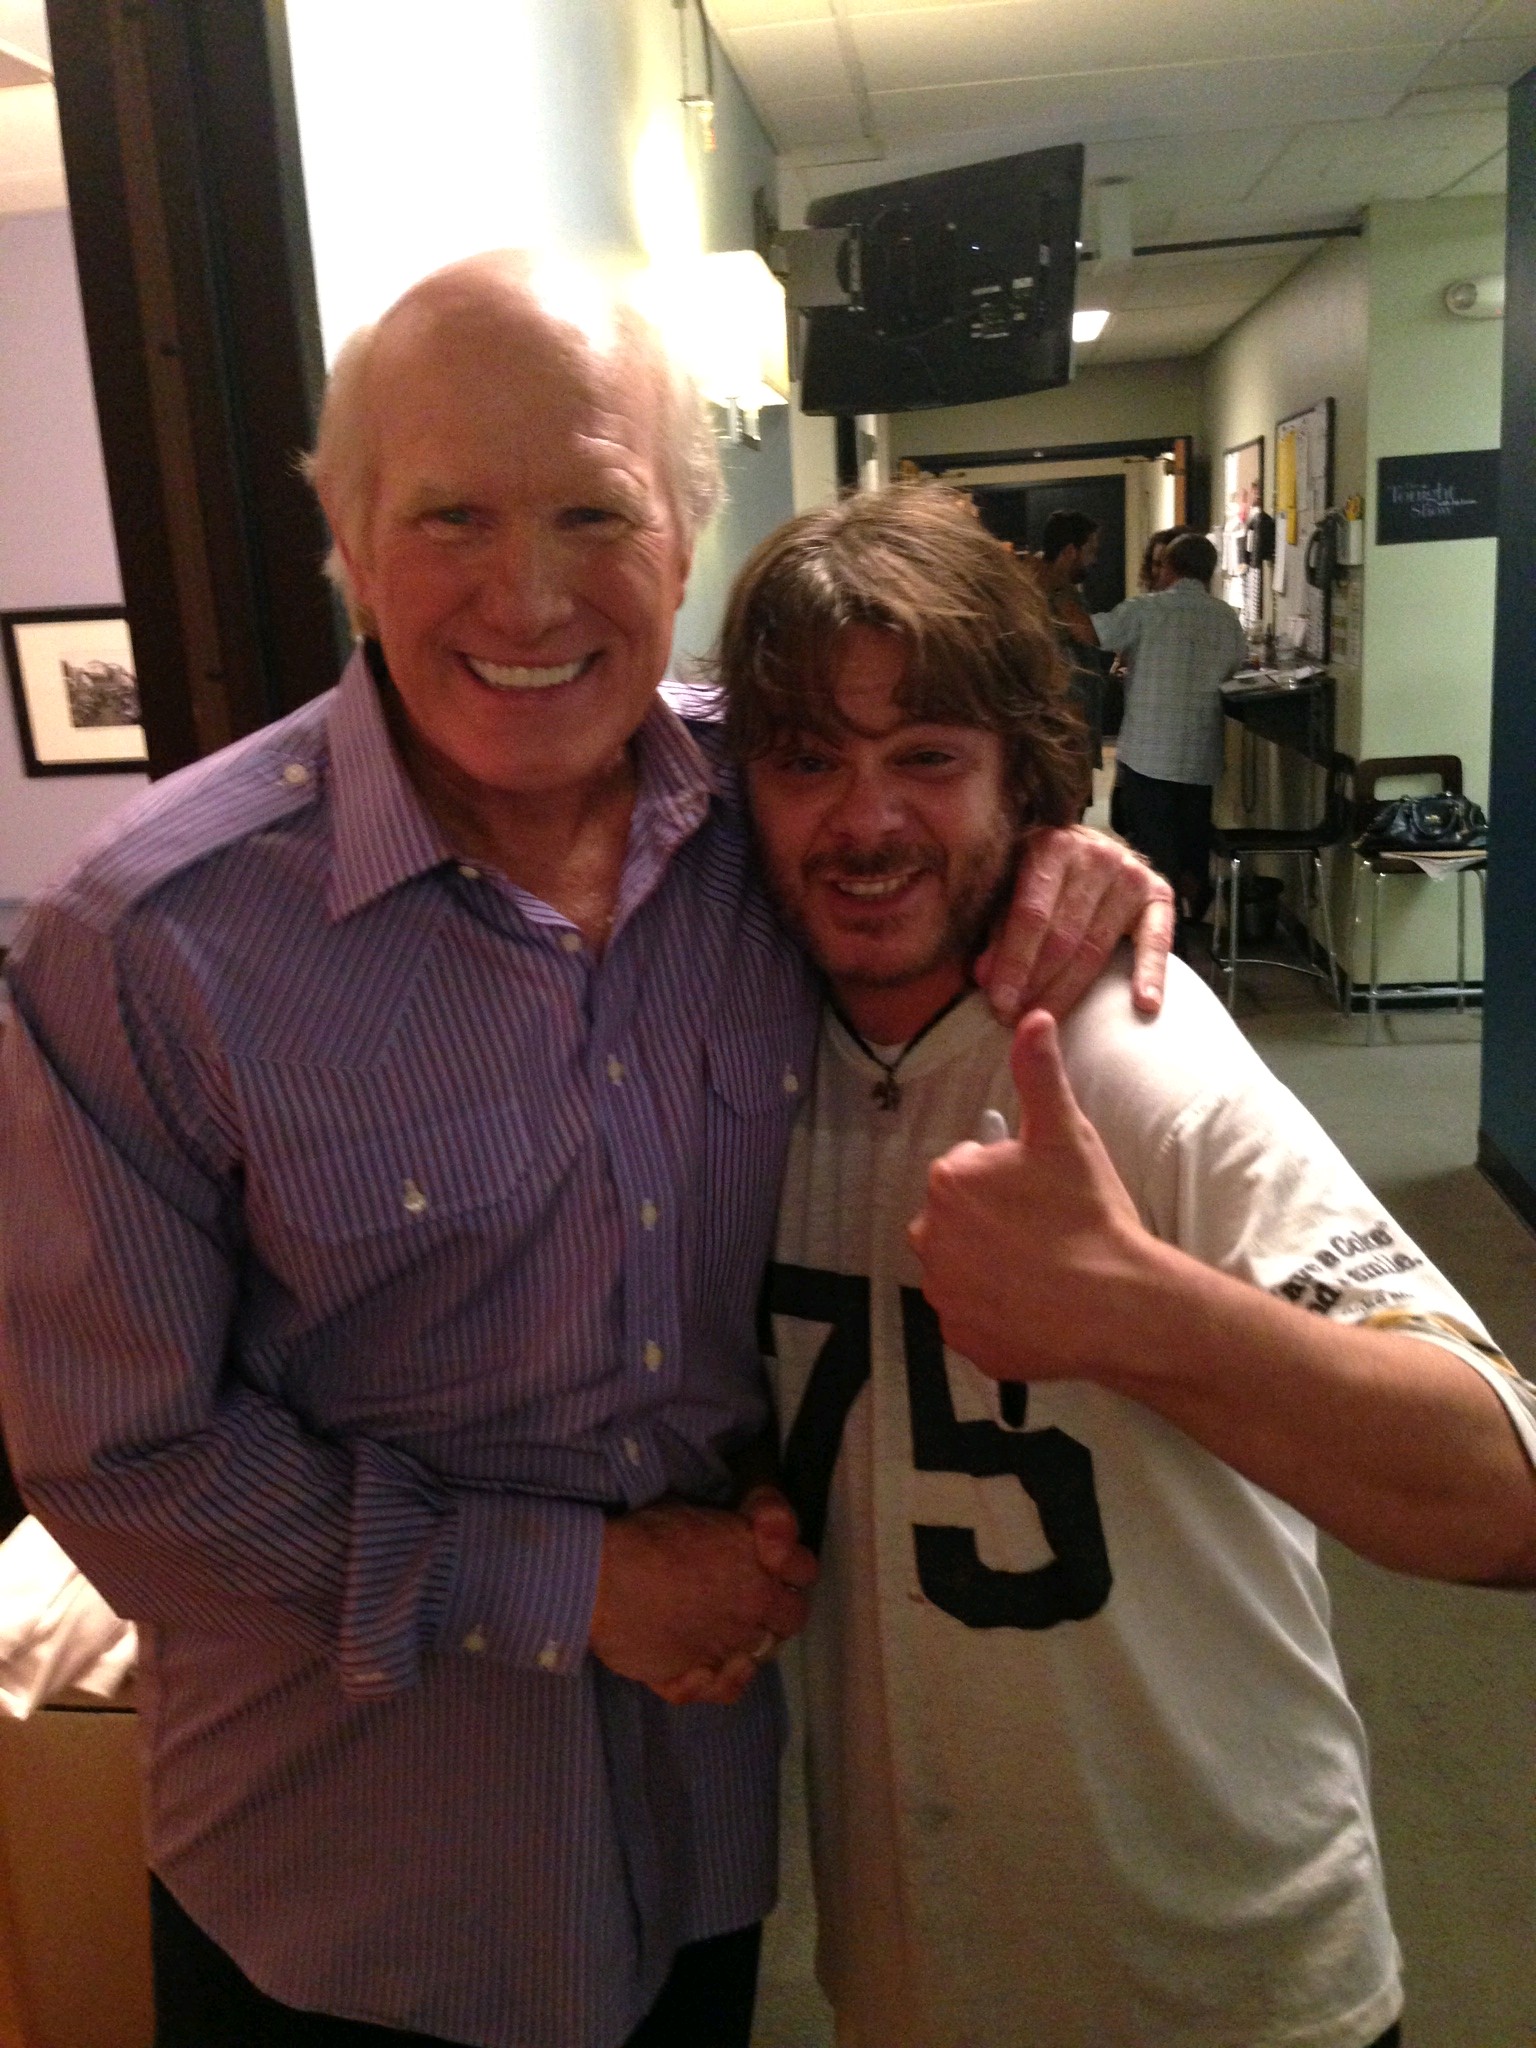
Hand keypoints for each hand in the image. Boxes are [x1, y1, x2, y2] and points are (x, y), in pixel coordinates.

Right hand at [589, 1494, 815, 1706]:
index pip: (803, 1567)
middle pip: (792, 1616)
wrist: (600, 1578)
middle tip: (750, 1596)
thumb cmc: (646, 1535)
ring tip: (720, 1627)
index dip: (789, 1561)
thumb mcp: (696, 1511)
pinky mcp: (695, 1679)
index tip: (768, 1554)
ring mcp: (728, 1647)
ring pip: (762, 1652)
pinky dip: (725, 1679)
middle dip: (778, 1606)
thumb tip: (741, 1535)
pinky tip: (708, 1665)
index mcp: (758, 1560)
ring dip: (750, 1640)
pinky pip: (729, 1689)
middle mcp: (753, 1606)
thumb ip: (731, 1531)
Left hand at [907, 1010, 1148, 1382]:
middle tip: (1046, 1233)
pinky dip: (996, 1314)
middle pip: (958, 1221)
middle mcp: (929, 1236)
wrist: (1116, 1304)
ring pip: (962, 1270)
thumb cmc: (1088, 1214)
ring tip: (1044, 1270)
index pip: (968, 1172)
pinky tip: (1036, 1306)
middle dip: (993, 1223)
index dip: (1009, 1181)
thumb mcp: (1065, 1133)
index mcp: (948, 1179)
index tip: (1043, 1195)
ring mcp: (943, 1294)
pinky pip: (972, 1318)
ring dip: (991, 1268)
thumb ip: (1038, 1073)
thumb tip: (1031, 1016)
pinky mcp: (962, 1339)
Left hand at [975, 825, 1173, 1022]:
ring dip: (1072, 990)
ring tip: (1050, 1023)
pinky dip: (1152, 974)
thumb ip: (997, 930)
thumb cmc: (1037, 875)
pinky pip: (1157, 940)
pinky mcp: (1160, 893)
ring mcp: (1131, 873)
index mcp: (1051, 846)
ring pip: (1098, 946)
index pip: (1032, 914)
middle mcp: (1095, 854)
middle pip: (1065, 935)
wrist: (1086, 848)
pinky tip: (1145, 1005)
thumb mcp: (1009, 888)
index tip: (1001, 1003)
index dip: (1015, 962)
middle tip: (1017, 1021)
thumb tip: (984, 977)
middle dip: (1038, 983)